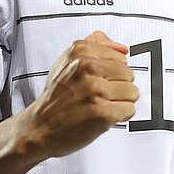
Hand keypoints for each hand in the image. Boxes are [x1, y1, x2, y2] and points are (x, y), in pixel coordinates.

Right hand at [19, 31, 138, 157]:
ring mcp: (95, 90)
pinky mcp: (101, 112)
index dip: (112, 72)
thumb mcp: (68, 61)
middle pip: (129, 74)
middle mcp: (87, 68)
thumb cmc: (56, 97)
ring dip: (119, 102)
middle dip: (118, 87)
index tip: (99, 79)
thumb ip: (96, 46)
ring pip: (132, 92)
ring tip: (100, 105)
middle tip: (99, 95)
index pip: (121, 57)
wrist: (40, 127)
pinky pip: (129, 110)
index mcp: (80, 52)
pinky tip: (102, 116)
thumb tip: (123, 48)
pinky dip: (119, 116)